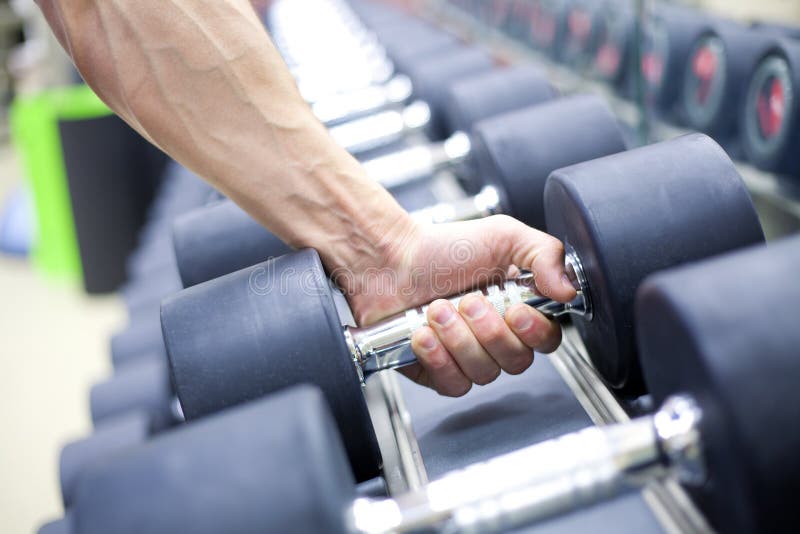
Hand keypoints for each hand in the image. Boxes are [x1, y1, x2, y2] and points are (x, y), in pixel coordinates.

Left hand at [334, 215, 576, 396]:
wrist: (389, 261)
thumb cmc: (442, 249)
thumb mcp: (503, 236)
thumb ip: (545, 254)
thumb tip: (571, 289)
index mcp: (518, 309)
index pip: (547, 340)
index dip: (534, 331)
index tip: (513, 310)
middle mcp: (495, 338)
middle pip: (516, 361)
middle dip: (489, 330)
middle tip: (467, 301)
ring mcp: (467, 358)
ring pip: (484, 374)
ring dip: (458, 339)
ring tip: (436, 310)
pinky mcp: (438, 373)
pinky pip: (453, 385)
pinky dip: (437, 358)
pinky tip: (423, 334)